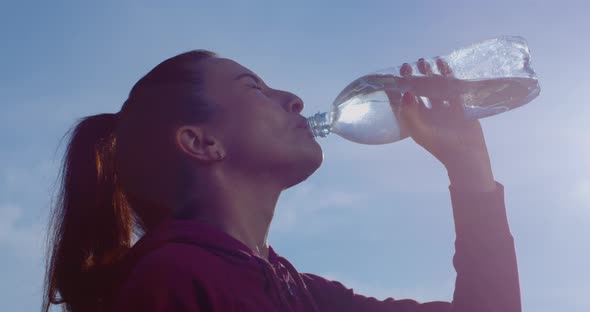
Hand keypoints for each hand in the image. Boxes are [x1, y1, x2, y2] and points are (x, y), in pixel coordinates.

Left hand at [394, 58, 495, 190]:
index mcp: (415, 120)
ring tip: (427, 61)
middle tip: (412, 64)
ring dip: (431, 75)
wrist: (466, 155)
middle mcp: (427, 114)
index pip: (404, 101)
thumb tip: (405, 93)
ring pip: (435, 88)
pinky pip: (452, 89)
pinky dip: (448, 77)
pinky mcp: (458, 107)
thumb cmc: (440, 146)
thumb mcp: (419, 132)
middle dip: (415, 78)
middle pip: (419, 91)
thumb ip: (409, 114)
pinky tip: (444, 65)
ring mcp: (443, 110)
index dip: (399, 87)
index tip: (398, 73)